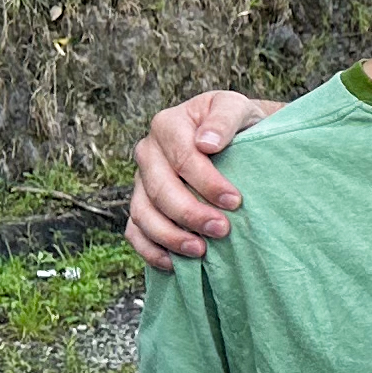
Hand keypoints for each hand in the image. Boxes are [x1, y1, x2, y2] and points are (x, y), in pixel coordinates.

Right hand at [128, 91, 280, 268]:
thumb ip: (224, 118)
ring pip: (142, 213)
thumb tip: (207, 143)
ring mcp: (141, 181)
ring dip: (170, 236)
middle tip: (222, 230)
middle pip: (160, 189)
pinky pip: (134, 231)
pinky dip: (150, 250)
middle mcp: (148, 152)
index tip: (234, 201)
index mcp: (168, 125)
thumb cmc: (236, 123)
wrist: (232, 137)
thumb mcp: (237, 108)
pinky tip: (174, 263)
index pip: (182, 157)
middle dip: (190, 213)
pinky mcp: (141, 205)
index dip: (206, 182)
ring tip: (201, 252)